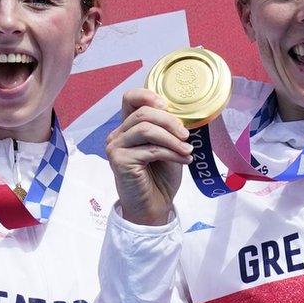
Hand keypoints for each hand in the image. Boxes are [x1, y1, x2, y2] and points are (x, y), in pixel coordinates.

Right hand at [105, 89, 190, 225]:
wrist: (153, 207)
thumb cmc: (160, 178)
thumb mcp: (167, 146)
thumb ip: (166, 129)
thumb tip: (179, 114)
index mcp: (127, 127)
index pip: (130, 98)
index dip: (148, 95)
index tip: (167, 106)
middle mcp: (117, 135)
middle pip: (142, 113)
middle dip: (169, 122)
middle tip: (187, 136)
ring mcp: (115, 147)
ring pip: (146, 129)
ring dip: (172, 139)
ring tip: (188, 150)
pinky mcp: (119, 161)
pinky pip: (150, 149)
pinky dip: (172, 153)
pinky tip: (184, 160)